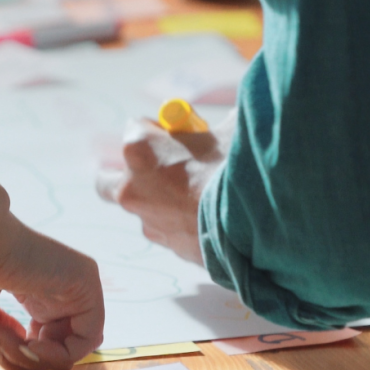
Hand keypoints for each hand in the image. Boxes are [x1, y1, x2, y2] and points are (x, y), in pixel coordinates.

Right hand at [0, 174, 102, 369]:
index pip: (41, 342)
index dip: (15, 358)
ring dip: (31, 360)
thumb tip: (21, 349)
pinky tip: (29, 344)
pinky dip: (55, 354)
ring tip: (4, 337)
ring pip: (70, 350)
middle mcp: (56, 288)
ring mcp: (73, 284)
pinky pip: (86, 339)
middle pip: (55, 351)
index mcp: (32, 290)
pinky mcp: (86, 282)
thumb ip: (3, 333)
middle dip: (21, 361)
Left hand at [95, 116, 230, 263]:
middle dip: (131, 171)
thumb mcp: (228, 130)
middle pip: (109, 178)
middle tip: (160, 165)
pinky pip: (169, 229)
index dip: (160, 128)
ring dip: (161, 199)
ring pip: (143, 208)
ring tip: (200, 193)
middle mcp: (132, 188)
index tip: (180, 131)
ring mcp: (148, 221)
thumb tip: (219, 123)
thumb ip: (210, 127)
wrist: (260, 220)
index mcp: (139, 150)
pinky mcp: (168, 246)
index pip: (136, 126)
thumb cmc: (237, 169)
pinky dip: (183, 221)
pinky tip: (212, 214)